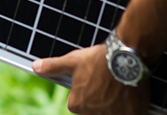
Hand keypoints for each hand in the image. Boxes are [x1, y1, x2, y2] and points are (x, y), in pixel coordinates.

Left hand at [32, 45, 149, 114]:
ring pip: (111, 112)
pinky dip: (129, 108)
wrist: (125, 57)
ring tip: (119, 88)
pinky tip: (130, 96)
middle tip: (108, 83)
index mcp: (77, 104)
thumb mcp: (73, 61)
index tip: (94, 81)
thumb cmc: (98, 59)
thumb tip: (36, 66)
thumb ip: (53, 67)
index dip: (87, 90)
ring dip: (114, 104)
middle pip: (95, 109)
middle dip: (101, 99)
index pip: (79, 102)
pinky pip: (128, 114)